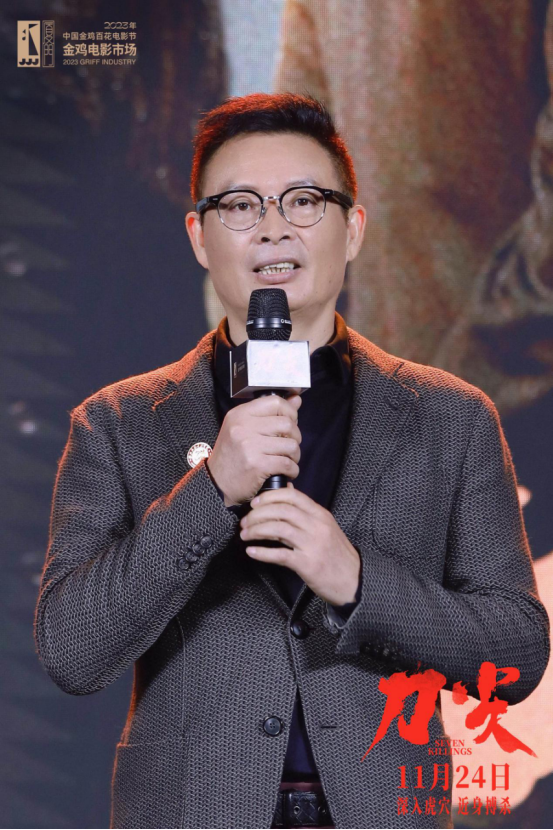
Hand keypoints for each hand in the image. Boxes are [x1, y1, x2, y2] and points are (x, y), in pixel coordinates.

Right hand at [206, 389, 302, 506]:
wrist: (216, 484)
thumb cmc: (232, 456)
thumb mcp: (243, 429)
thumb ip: (270, 413)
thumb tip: (296, 399)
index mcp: (240, 414)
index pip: (275, 402)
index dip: (290, 412)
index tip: (290, 424)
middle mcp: (244, 427)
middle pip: (287, 424)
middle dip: (295, 437)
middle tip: (289, 447)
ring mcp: (250, 446)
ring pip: (291, 445)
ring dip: (295, 456)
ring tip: (288, 460)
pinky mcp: (257, 465)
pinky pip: (287, 464)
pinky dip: (292, 470)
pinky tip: (286, 472)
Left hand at [239, 482, 360, 605]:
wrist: (354, 580)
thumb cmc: (337, 554)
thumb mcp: (325, 526)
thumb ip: (305, 511)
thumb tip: (286, 491)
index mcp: (320, 515)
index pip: (292, 496)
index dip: (269, 496)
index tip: (255, 503)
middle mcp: (317, 526)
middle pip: (282, 510)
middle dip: (257, 514)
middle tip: (245, 521)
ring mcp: (312, 545)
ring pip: (278, 529)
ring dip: (256, 531)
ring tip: (245, 535)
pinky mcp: (308, 565)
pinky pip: (280, 555)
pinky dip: (262, 552)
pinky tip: (251, 552)